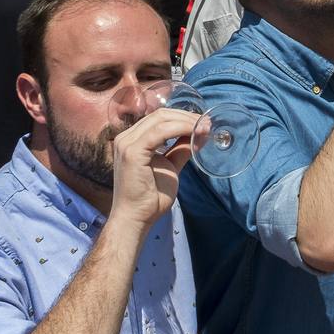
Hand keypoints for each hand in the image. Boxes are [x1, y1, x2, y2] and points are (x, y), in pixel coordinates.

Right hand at [108, 108, 197, 228]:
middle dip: (187, 116)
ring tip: (205, 128)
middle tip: (207, 124)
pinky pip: (160, 132)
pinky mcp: (132, 152)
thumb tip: (197, 136)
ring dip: (186, 121)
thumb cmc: (150, 197)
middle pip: (160, 115)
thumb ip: (180, 150)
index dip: (183, 117)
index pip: (159, 118)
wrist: (136, 218)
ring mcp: (126, 143)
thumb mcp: (170, 167)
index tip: (203, 123)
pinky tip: (195, 133)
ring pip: (161, 119)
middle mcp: (126, 138)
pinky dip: (180, 129)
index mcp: (132, 140)